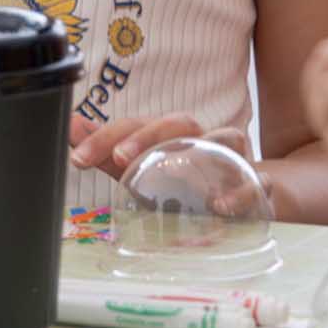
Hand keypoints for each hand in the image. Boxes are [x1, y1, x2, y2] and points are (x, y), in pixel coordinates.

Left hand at [70, 114, 253, 202]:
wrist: (253, 193)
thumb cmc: (191, 180)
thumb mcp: (146, 169)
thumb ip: (108, 152)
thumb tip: (68, 127)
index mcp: (173, 135)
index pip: (139, 125)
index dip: (107, 137)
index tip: (78, 157)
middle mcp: (204, 140)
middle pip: (180, 121)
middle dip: (147, 135)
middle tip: (118, 158)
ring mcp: (234, 160)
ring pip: (227, 137)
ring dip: (199, 148)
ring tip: (169, 170)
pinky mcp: (259, 185)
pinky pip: (254, 182)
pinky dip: (238, 191)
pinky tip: (219, 206)